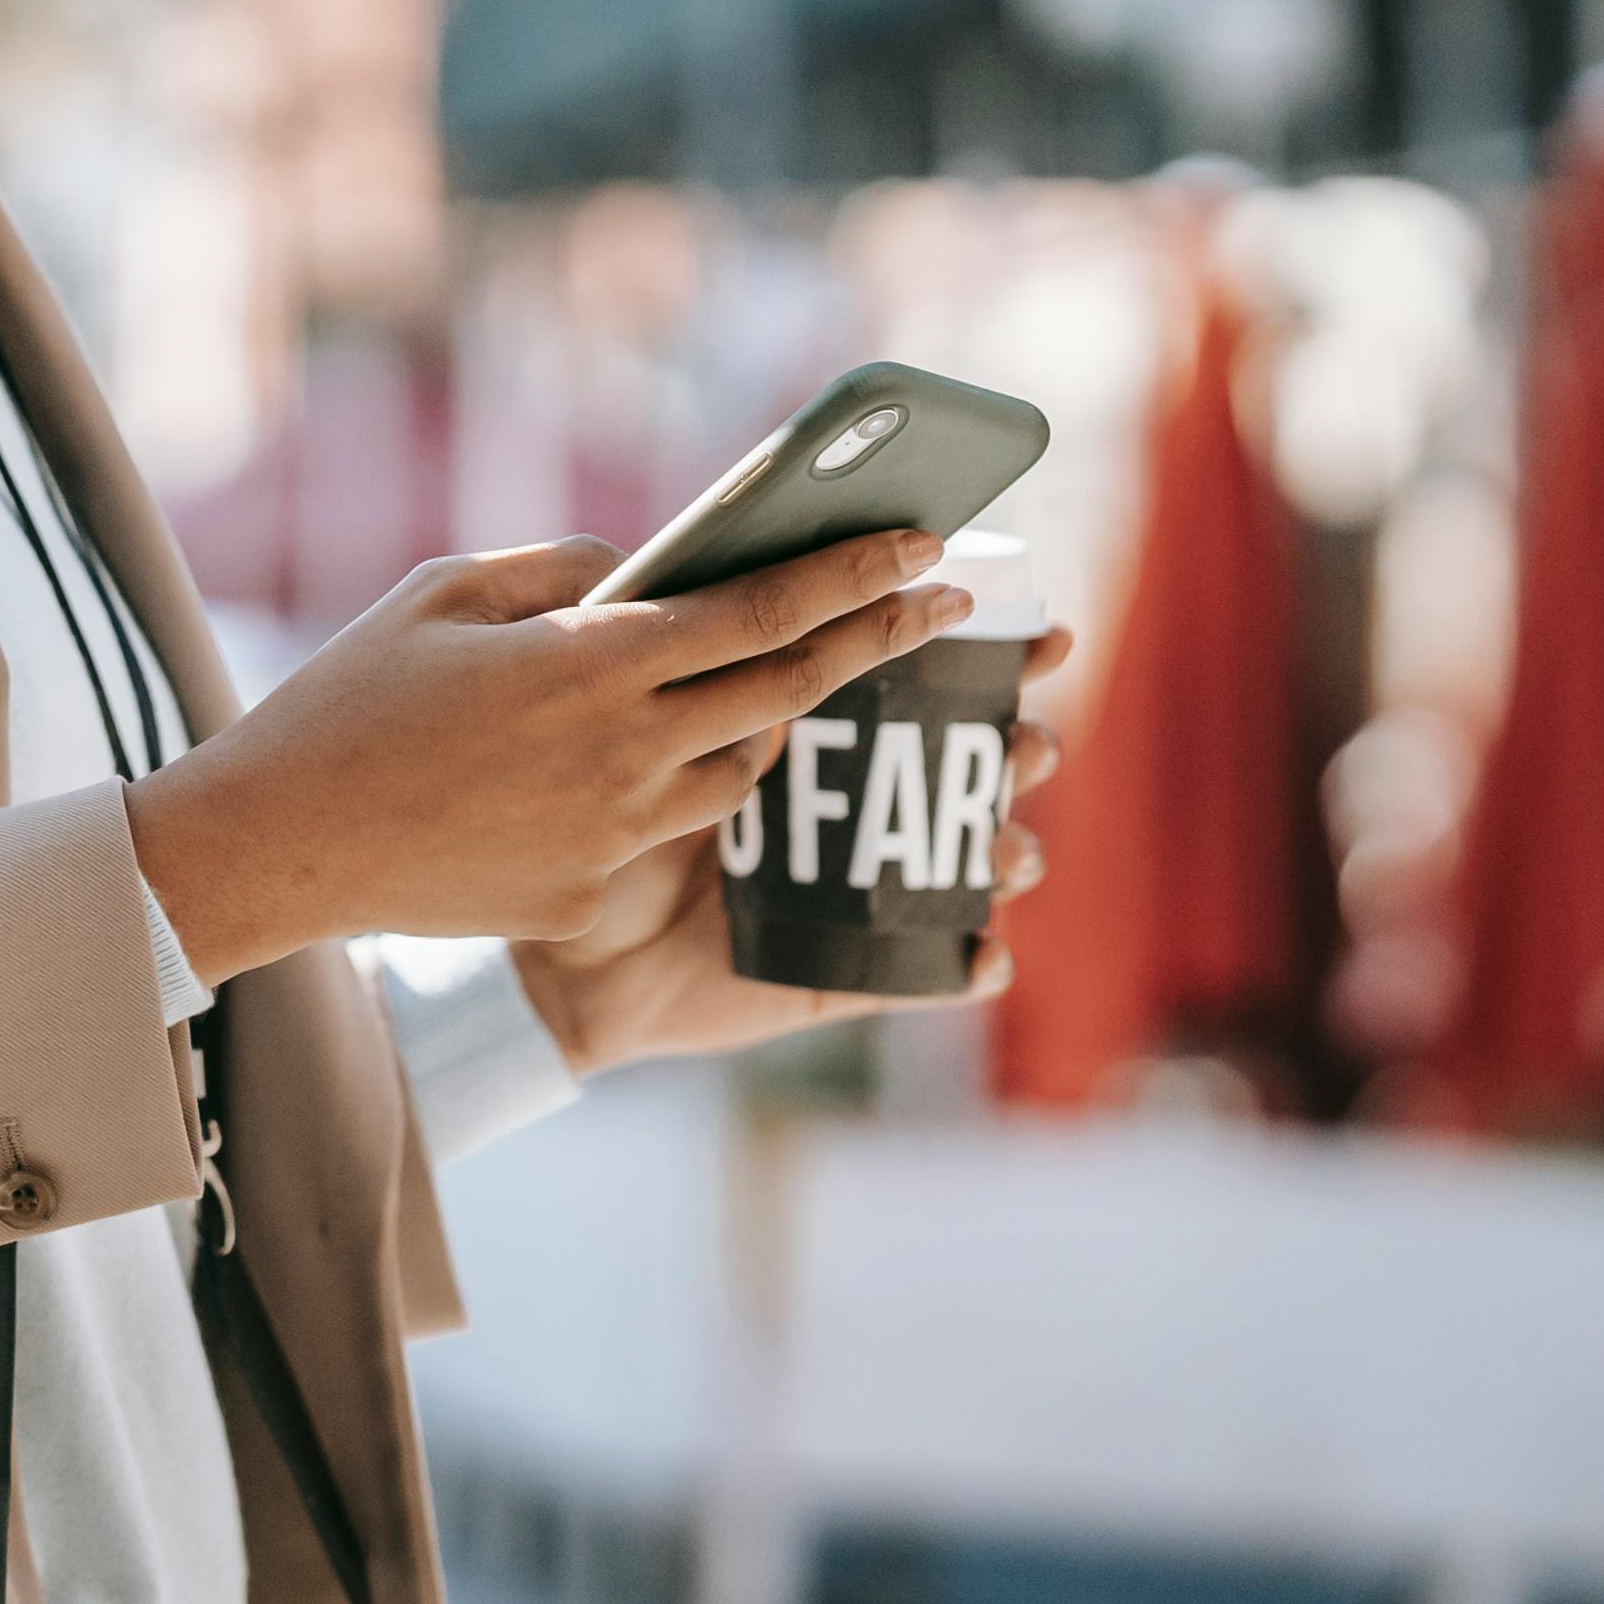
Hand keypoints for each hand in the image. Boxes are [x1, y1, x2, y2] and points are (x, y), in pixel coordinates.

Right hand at [126, 528, 973, 989]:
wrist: (281, 845)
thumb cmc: (350, 699)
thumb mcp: (444, 591)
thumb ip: (559, 570)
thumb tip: (640, 569)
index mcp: (591, 661)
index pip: (764, 611)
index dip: (856, 577)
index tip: (928, 548)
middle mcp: (624, 750)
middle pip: (789, 690)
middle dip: (878, 640)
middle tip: (942, 605)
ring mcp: (615, 833)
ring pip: (739, 768)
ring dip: (768, 720)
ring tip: (768, 683)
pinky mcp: (590, 893)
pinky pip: (663, 829)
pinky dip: (668, 787)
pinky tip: (621, 765)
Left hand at [508, 631, 1073, 1075]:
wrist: (557, 949)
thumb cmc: (592, 822)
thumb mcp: (652, 741)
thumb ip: (717, 689)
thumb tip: (784, 636)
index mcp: (816, 741)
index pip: (920, 686)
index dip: (994, 658)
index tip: (1046, 629)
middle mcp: (851, 814)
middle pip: (965, 772)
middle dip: (1020, 749)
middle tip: (1034, 737)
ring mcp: (852, 897)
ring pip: (960, 869)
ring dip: (1006, 851)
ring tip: (1010, 845)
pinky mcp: (839, 974)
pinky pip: (920, 974)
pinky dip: (968, 966)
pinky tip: (986, 953)